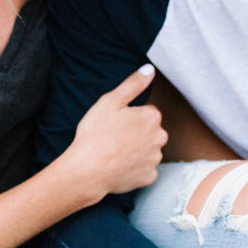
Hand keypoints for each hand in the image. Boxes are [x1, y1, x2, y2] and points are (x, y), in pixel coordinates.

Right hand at [63, 65, 167, 200]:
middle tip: (114, 137)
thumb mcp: (110, 101)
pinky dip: (135, 168)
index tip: (116, 123)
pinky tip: (119, 166)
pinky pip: (144, 169)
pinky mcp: (149, 177)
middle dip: (137, 132)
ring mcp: (155, 159)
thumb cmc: (96, 134)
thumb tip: (150, 69)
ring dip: (137, 150)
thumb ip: (133, 84)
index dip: (130, 116)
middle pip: (150, 130)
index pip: (147, 111)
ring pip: (148, 149)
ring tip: (115, 152)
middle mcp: (160, 138)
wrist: (87, 171)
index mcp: (152, 117)